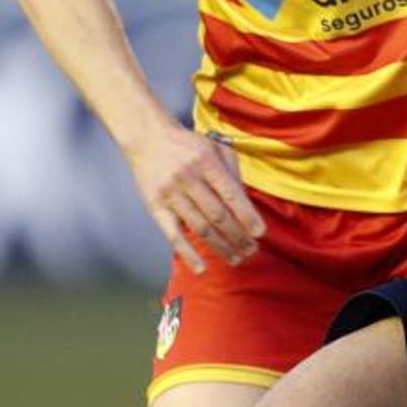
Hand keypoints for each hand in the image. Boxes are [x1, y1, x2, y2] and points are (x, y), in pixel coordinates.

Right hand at [125, 122, 262, 273]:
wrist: (147, 138)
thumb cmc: (187, 145)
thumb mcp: (214, 147)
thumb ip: (232, 172)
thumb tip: (247, 204)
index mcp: (206, 161)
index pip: (231, 194)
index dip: (248, 216)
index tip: (260, 233)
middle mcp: (188, 178)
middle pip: (218, 215)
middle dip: (238, 236)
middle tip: (252, 250)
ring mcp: (170, 194)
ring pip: (200, 228)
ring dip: (221, 247)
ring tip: (236, 259)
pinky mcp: (155, 207)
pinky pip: (173, 235)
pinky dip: (187, 254)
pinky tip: (201, 269)